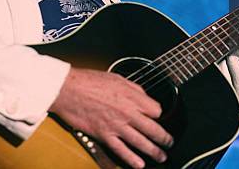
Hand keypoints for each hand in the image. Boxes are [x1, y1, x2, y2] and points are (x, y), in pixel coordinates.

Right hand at [49, 67, 173, 168]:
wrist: (68, 89)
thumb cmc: (90, 80)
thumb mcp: (118, 78)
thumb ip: (134, 89)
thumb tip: (143, 96)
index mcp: (132, 97)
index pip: (156, 110)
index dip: (159, 114)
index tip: (158, 117)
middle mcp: (127, 113)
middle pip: (153, 129)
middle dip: (164, 138)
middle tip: (170, 143)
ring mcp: (116, 126)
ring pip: (141, 142)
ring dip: (154, 151)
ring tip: (161, 156)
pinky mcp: (104, 135)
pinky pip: (121, 150)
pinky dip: (132, 159)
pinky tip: (140, 165)